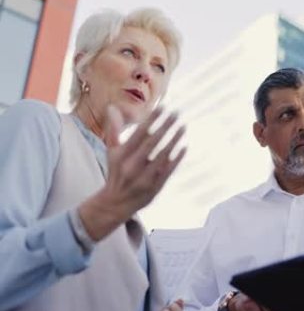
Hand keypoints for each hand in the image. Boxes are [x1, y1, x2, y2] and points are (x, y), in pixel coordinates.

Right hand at [79, 107, 186, 240]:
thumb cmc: (117, 172)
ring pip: (163, 155)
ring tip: (183, 126)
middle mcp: (132, 165)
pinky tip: (184, 147)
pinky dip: (177, 158)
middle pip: (152, 141)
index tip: (163, 107)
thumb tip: (112, 107)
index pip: (139, 133)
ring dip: (174, 139)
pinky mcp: (155, 186)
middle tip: (176, 113)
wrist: (116, 203)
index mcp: (122, 155)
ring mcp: (145, 176)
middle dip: (165, 126)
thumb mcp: (112, 152)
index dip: (152, 119)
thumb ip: (114, 130)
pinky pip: (169, 169)